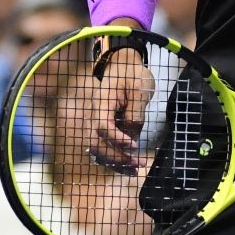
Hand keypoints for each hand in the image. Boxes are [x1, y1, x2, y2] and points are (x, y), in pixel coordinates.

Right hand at [87, 43, 153, 173]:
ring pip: (98, 149)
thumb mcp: (139, 88)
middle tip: (137, 163)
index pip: (103, 125)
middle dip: (116, 156)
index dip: (116, 139)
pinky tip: (130, 167)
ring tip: (135, 169)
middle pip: (96, 142)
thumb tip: (131, 132)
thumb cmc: (132, 74)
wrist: (124, 65)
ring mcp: (97, 123)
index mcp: (102, 102)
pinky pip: (104, 148)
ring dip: (115, 162)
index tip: (134, 145)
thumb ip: (135, 110)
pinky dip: (116, 159)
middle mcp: (95, 114)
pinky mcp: (104, 129)